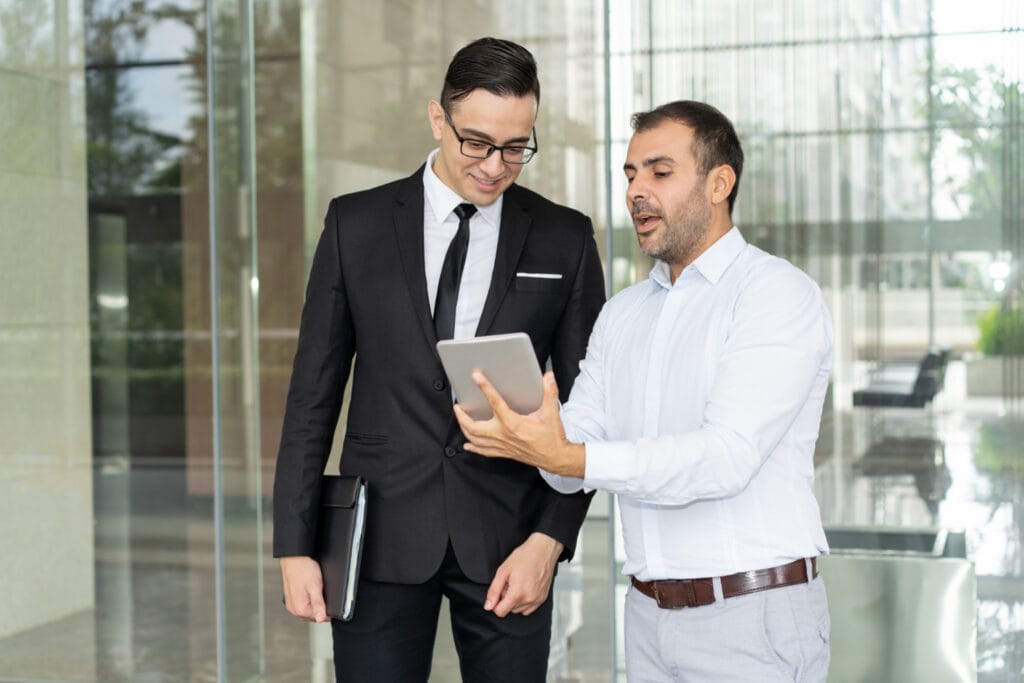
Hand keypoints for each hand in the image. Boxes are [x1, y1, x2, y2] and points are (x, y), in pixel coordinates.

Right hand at [280, 556, 329, 622]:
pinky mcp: (290, 598)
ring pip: (307, 611)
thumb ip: (318, 604)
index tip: (329, 600)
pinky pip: (302, 605)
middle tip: (323, 593)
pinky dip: (308, 601)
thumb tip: (320, 619)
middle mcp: (293, 609)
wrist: (294, 558)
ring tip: (316, 591)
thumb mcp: (315, 586)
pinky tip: (310, 591)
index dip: (328, 610)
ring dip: (314, 605)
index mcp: (300, 608)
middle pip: (313, 616)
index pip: (319, 618)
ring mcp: (290, 604)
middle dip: (320, 608)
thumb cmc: (303, 569)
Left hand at [454, 371, 584, 477]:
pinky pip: (484, 451)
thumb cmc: (551, 437)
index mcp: (513, 423)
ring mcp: (502, 445)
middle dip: (462, 416)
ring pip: (475, 439)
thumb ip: (549, 393)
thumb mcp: (551, 412)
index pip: (495, 402)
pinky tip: (468, 444)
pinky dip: (473, 447)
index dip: (485, 388)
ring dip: (464, 429)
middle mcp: (503, 435)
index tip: (477, 377)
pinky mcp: (504, 452)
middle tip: (458, 406)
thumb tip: (548, 378)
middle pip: (474, 426)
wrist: (555, 458)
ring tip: (460, 419)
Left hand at [484, 533, 563, 617]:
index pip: (500, 612)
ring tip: (518, 584)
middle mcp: (529, 599)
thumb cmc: (524, 557)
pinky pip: (529, 608)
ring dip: (516, 601)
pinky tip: (525, 588)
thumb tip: (488, 606)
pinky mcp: (543, 598)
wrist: (543, 550)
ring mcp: (537, 600)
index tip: (499, 592)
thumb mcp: (503, 571)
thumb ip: (494, 591)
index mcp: (517, 593)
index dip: (496, 603)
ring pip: (519, 610)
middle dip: (507, 598)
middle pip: (510, 610)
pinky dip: (525, 602)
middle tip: (510, 583)